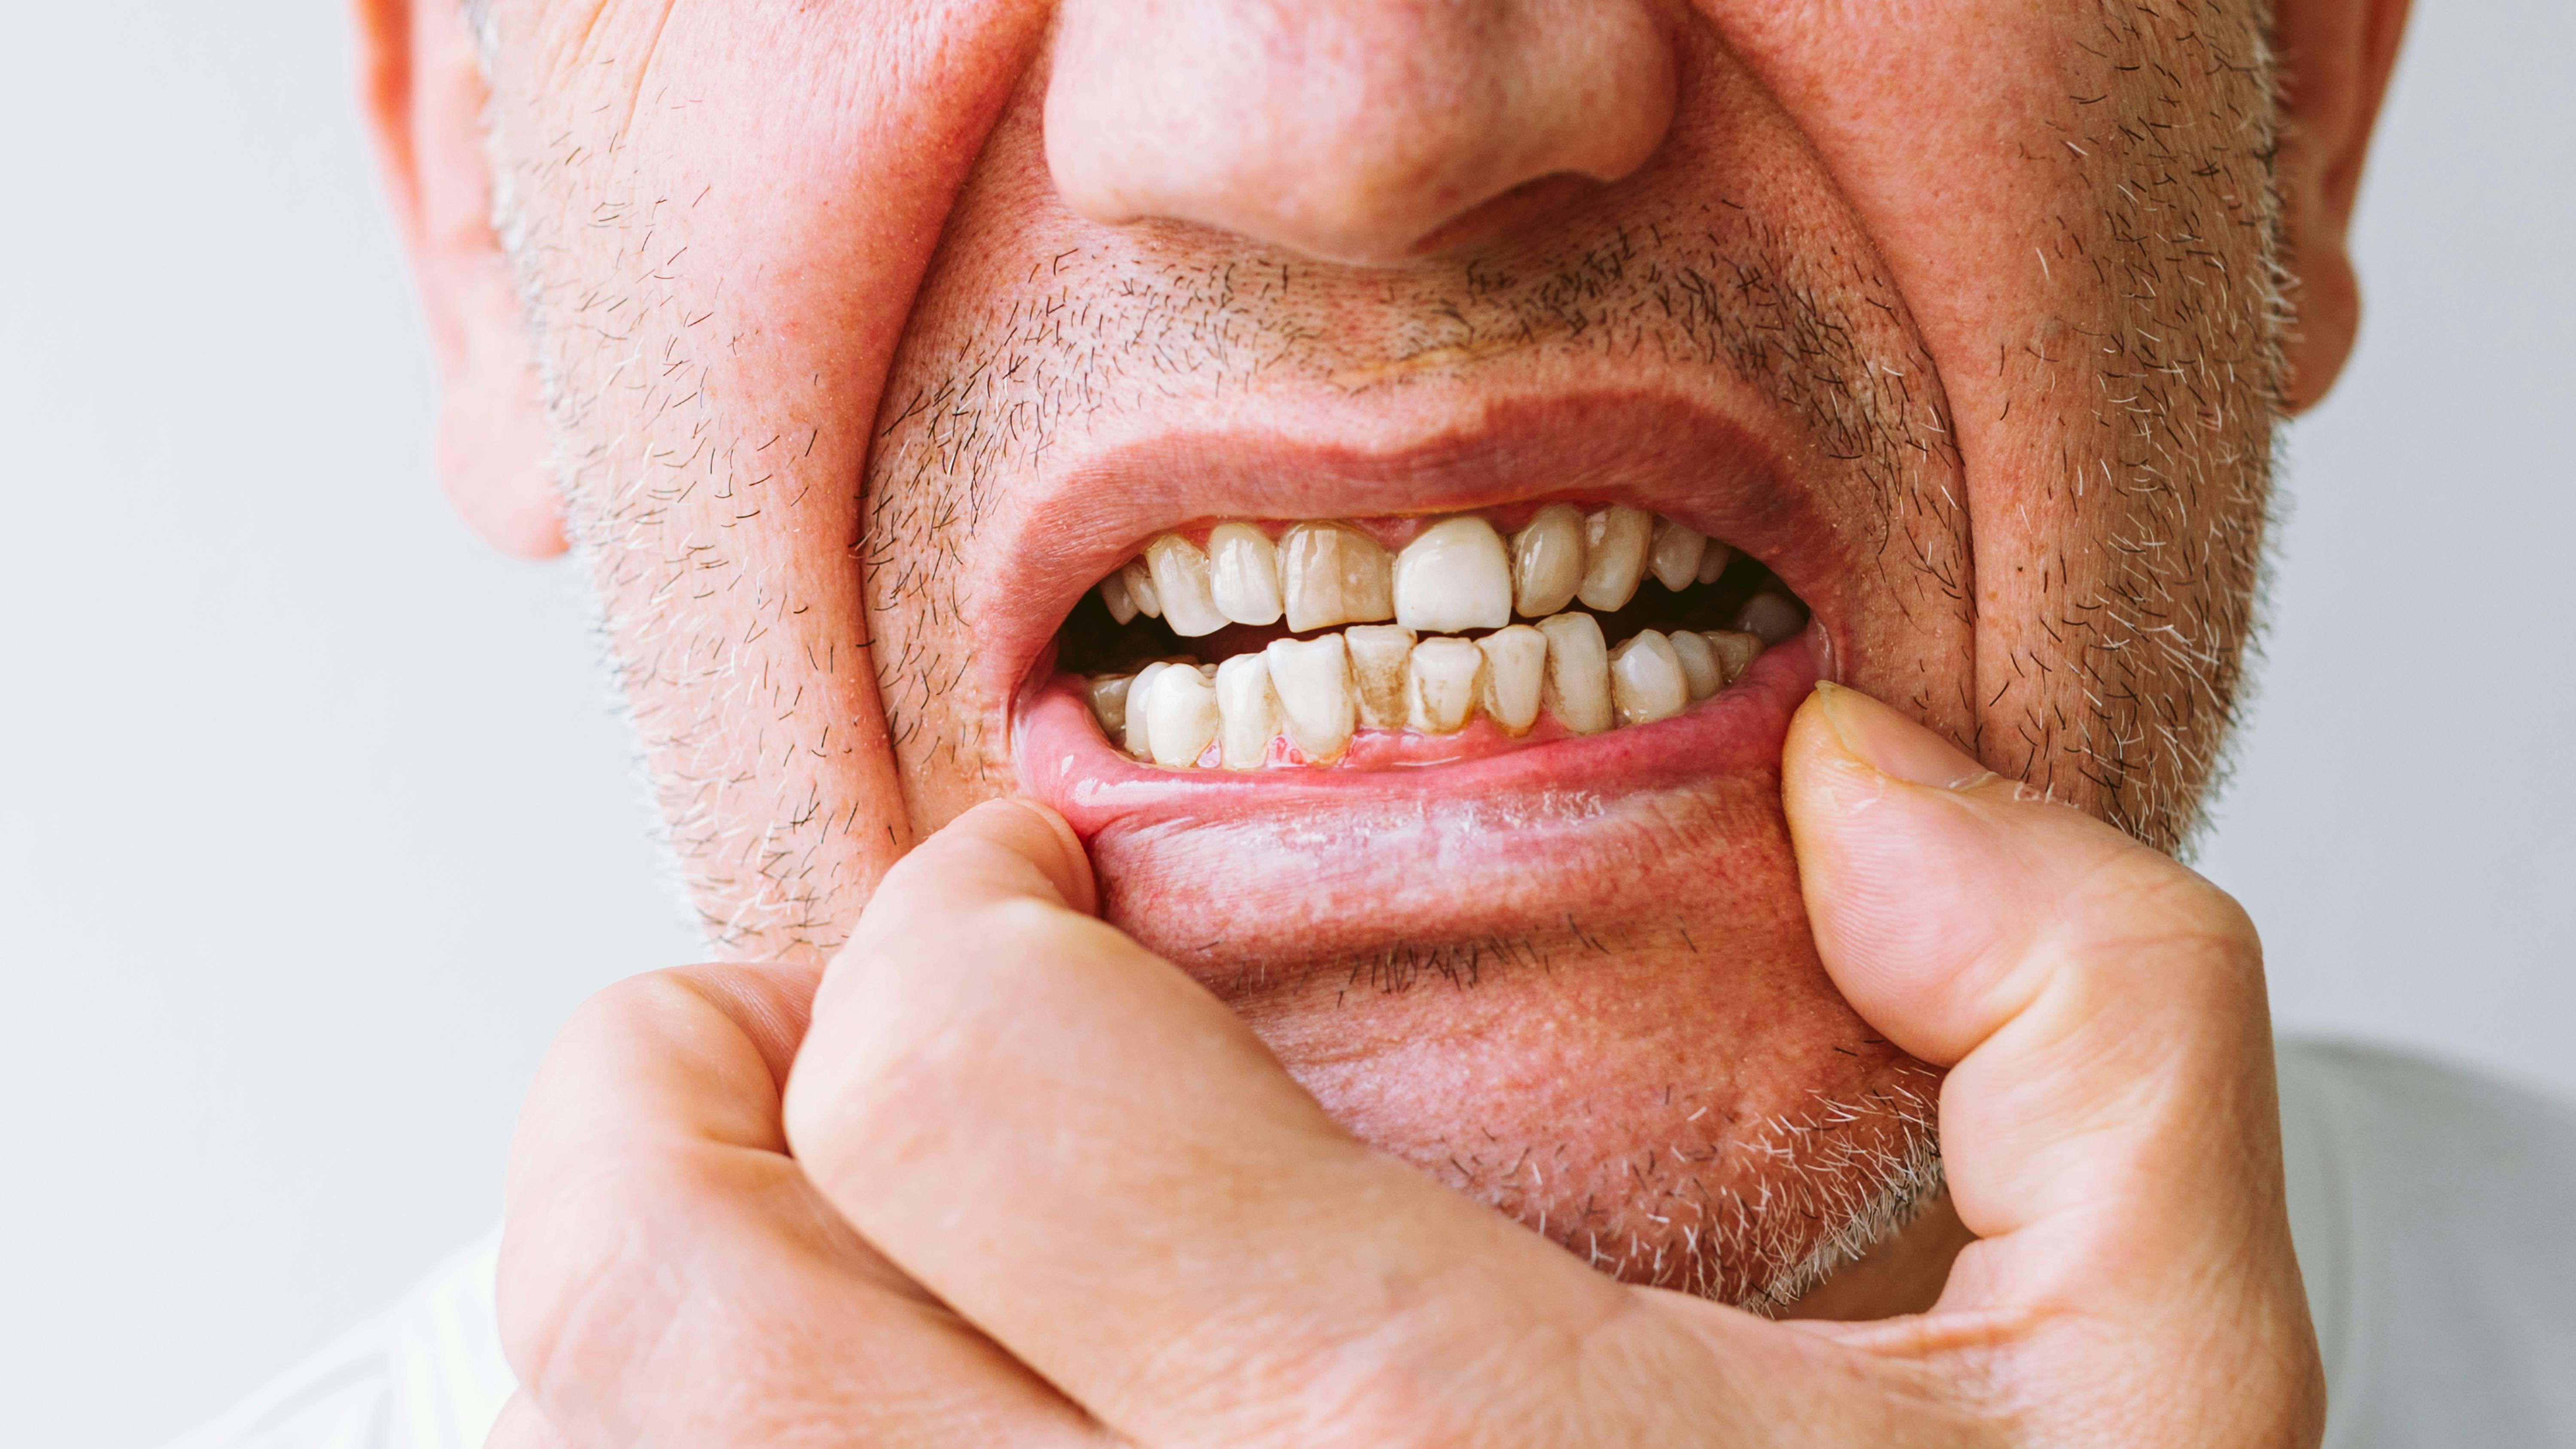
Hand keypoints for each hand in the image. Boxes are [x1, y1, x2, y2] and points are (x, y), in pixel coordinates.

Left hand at [486, 683, 2321, 1446]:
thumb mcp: (2167, 1386)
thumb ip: (2083, 1000)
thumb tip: (1853, 791)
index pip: (963, 1081)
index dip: (961, 913)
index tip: (1046, 888)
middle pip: (675, 1319)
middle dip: (669, 1096)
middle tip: (790, 1023)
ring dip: (651, 1296)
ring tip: (789, 1207)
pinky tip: (895, 1396)